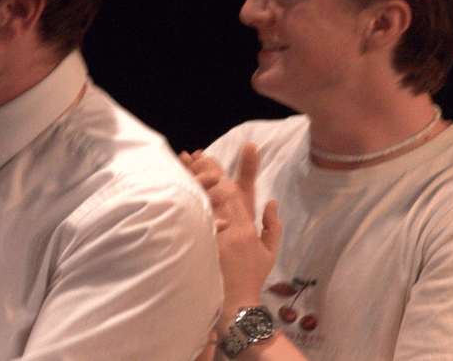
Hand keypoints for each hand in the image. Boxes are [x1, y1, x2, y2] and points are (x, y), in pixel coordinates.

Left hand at [180, 144, 281, 309]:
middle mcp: (237, 228)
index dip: (245, 168)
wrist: (237, 306)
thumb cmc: (251, 280)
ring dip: (196, 179)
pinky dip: (189, 201)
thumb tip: (271, 201)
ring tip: (184, 163)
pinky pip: (198, 218)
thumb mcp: (269, 254)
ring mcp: (221, 237)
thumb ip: (272, 227)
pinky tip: (180, 188)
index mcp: (251, 228)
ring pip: (210, 199)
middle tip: (196, 153)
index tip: (246, 147)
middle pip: (224, 190)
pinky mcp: (206, 246)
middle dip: (211, 169)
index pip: (246, 191)